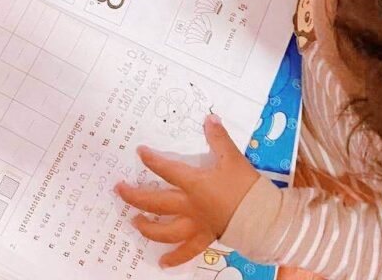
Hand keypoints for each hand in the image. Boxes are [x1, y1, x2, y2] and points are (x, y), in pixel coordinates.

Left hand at [116, 116, 258, 267]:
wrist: (262, 217)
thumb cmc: (245, 186)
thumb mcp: (232, 157)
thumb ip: (218, 138)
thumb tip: (209, 119)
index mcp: (194, 184)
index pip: (166, 170)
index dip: (151, 160)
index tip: (139, 152)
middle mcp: (190, 206)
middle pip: (155, 203)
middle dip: (135, 196)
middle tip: (119, 190)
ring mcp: (196, 225)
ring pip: (165, 230)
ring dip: (147, 227)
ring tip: (134, 222)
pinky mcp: (205, 238)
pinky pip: (186, 251)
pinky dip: (174, 258)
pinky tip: (163, 263)